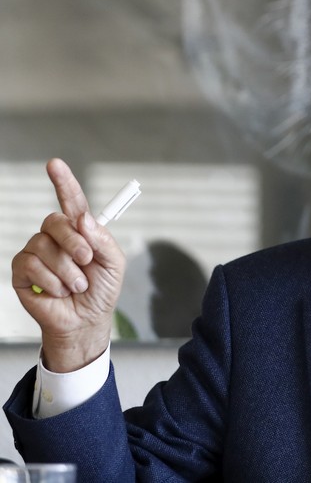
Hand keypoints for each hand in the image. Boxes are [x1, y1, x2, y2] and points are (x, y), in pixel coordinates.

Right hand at [10, 159, 126, 371]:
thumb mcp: (114, 263)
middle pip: (55, 221)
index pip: (71, 201)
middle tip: (87, 260)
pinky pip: (30, 265)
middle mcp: (55, 237)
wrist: (87, 320)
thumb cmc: (101, 290)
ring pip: (44, 246)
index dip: (63, 181)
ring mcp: (36, 252)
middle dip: (74, 242)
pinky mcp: (22, 272)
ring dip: (66, 269)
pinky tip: (58, 291)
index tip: (55, 164)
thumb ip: (103, 240)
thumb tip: (83, 219)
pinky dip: (50, 281)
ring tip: (76, 285)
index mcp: (80, 230)